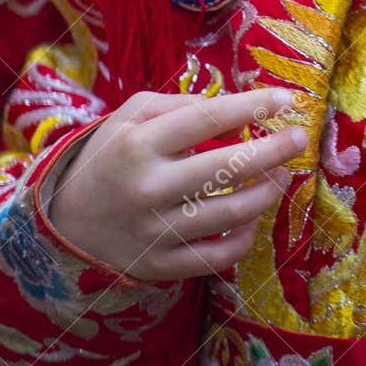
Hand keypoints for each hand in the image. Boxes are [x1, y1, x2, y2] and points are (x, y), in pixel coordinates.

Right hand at [47, 87, 305, 282]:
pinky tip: (253, 217)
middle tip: (300, 138)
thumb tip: (237, 113)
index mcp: (138, 145)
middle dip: (275, 150)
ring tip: (282, 174)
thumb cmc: (109, 158)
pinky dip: (246, 236)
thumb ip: (181, 105)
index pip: (207, 119)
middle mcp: (149, 188)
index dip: (252, 106)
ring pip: (232, 213)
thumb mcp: (130, 116)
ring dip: (268, 191)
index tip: (287, 100)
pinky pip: (219, 256)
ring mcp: (156, 232)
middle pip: (228, 168)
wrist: (66, 223)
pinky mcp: (162, 266)